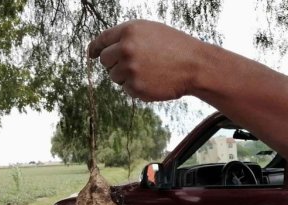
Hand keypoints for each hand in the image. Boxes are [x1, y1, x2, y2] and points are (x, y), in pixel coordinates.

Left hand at [87, 20, 206, 101]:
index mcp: (128, 31)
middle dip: (114, 63)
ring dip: (126, 76)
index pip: (102, 40)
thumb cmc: (174, 46)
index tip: (91, 54)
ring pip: (114, 76)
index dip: (95, 48)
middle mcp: (125, 49)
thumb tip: (100, 50)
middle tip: (134, 63)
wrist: (195, 65)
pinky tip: (153, 80)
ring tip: (148, 70)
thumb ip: (126, 37)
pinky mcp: (135, 88)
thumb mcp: (150, 31)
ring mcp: (129, 70)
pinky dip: (136, 87)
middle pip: (104, 60)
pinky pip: (126, 89)